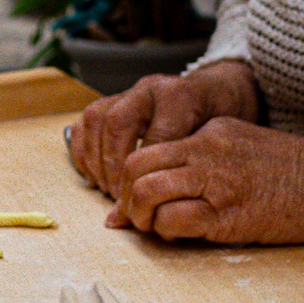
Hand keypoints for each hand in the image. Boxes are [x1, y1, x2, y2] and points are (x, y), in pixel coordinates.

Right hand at [71, 61, 259, 197]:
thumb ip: (188, 170)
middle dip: (114, 164)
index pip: (155, 136)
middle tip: (118, 194)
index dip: (145, 172)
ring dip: (96, 158)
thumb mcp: (215, 143)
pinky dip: (84, 148)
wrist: (217, 93)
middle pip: (118, 121)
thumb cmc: (219, 125)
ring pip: (97, 116)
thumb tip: (161, 214)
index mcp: (181, 96)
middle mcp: (152, 88)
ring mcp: (130, 91)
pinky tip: (93, 172)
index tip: (142, 199)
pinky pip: (87, 119)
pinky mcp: (115, 99)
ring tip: (106, 186)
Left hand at [112, 117, 303, 246]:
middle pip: (134, 165)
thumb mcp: (243, 147)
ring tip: (152, 227)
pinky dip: (165, 232)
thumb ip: (204, 159)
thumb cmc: (293, 174)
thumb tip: (163, 186)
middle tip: (132, 215)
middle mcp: (206, 150)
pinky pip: (173, 220)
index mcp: (209, 132)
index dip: (129, 176)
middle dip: (124, 196)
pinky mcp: (226, 213)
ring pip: (145, 191)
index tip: (131, 196)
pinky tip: (179, 236)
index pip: (147, 147)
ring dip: (139, 216)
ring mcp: (215, 180)